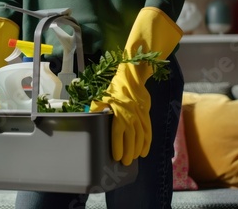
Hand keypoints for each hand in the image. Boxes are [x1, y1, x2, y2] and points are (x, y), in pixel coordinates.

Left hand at [90, 7, 182, 165]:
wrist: (132, 74)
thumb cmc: (113, 87)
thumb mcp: (101, 96)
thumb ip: (97, 109)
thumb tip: (89, 119)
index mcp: (118, 111)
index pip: (117, 132)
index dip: (117, 146)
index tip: (116, 157)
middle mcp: (130, 114)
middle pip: (130, 138)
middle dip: (127, 152)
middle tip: (123, 163)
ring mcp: (140, 114)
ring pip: (141, 136)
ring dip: (137, 149)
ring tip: (132, 159)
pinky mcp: (146, 114)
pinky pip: (149, 131)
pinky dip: (147, 142)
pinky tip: (144, 152)